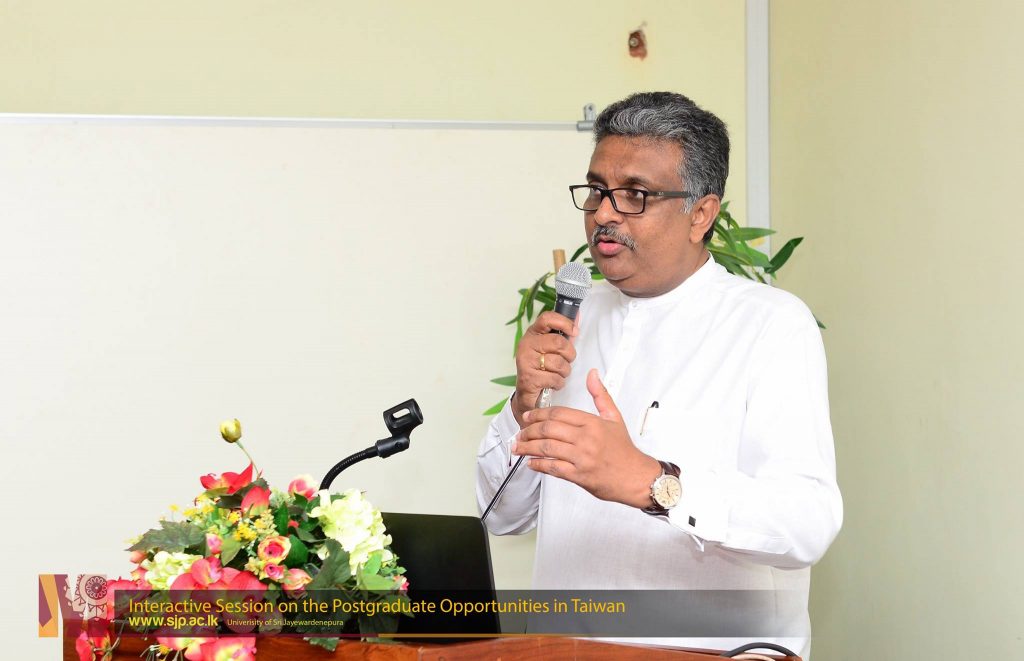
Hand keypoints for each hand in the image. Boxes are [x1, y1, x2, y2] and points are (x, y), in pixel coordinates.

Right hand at [510, 310, 578, 426]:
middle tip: (567, 360)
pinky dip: (558, 383)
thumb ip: (563, 333)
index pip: (547, 318)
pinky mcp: (528, 378)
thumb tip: (577, 316)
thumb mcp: (551, 348)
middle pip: (558, 342)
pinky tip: (552, 383)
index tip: (575, 332)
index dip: (564, 323)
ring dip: (564, 371)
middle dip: (569, 354)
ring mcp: (526, 361)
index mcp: (532, 334)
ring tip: (558, 373)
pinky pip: (554, 378)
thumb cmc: (541, 368)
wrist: (527, 393)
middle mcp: (526, 345)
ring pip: (558, 362)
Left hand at [512, 369, 661, 507]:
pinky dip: (539, 465)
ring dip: (528, 448)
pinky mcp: (580, 475)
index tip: (527, 417)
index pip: (558, 413)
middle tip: (519, 434)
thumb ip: (600, 395)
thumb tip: (592, 374)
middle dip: (529, 431)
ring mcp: (582, 457)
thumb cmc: (624, 450)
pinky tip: (531, 463)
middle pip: (549, 429)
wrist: (637, 478)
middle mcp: (586, 438)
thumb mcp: (614, 418)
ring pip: (547, 448)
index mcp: (592, 423)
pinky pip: (553, 468)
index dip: (538, 414)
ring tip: (518, 448)